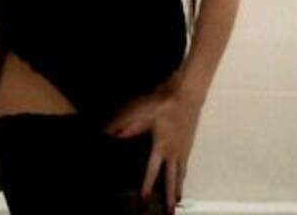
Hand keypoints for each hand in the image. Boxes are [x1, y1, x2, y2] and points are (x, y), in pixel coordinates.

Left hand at [102, 74, 202, 212]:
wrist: (187, 92)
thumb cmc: (162, 101)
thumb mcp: (140, 110)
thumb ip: (125, 125)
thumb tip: (108, 136)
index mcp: (161, 146)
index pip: (152, 172)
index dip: (146, 188)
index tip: (143, 203)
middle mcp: (174, 152)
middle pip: (172, 181)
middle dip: (169, 199)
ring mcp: (183, 149)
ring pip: (180, 175)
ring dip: (177, 190)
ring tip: (176, 203)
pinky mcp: (188, 144)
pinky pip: (184, 165)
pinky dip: (182, 176)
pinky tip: (181, 179)